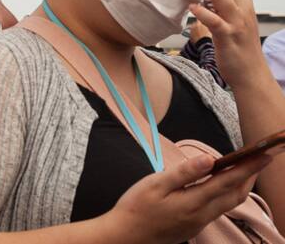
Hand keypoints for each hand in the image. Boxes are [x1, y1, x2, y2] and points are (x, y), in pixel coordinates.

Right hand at [105, 153, 271, 243]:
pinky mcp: (193, 227)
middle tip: (261, 158)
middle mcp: (202, 216)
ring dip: (240, 186)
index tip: (264, 154)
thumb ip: (184, 172)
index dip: (248, 167)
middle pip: (235, 195)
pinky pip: (217, 209)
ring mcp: (199, 224)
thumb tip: (210, 159)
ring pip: (228, 204)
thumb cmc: (135, 207)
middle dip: (250, 176)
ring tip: (245, 169)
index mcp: (193, 203)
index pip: (228, 182)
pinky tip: (220, 186)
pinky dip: (226, 194)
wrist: (125, 236)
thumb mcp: (155, 184)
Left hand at [180, 0, 266, 86]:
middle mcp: (243, 7)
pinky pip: (215, 20)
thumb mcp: (232, 18)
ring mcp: (237, 21)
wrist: (250, 71)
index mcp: (243, 0)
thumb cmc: (236, 44)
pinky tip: (191, 8)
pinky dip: (201, 12)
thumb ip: (221, 3)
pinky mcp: (229, 36)